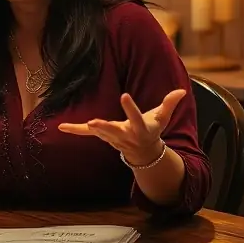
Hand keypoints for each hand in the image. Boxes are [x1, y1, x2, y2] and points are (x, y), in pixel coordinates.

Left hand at [57, 89, 185, 165]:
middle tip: (94, 122)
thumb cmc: (152, 129)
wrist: (144, 152)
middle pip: (114, 130)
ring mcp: (113, 137)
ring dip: (89, 129)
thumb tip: (182, 90)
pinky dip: (75, 130)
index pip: (135, 117)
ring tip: (80, 124)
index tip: (125, 95)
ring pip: (100, 133)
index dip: (130, 107)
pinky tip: (62, 127)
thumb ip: (170, 103)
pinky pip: (86, 133)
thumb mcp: (162, 118)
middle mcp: (125, 135)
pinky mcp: (103, 136)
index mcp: (140, 128)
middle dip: (105, 127)